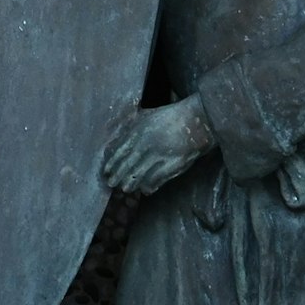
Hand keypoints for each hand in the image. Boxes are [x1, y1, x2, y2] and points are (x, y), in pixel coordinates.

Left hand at [99, 98, 216, 196]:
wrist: (198, 120)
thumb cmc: (171, 117)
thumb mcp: (148, 115)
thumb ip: (132, 127)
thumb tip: (117, 140)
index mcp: (139, 131)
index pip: (119, 152)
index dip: (111, 165)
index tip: (106, 172)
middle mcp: (147, 144)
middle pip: (126, 167)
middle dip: (117, 178)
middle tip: (112, 184)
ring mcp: (160, 156)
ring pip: (139, 176)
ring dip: (130, 184)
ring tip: (126, 188)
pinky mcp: (173, 165)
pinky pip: (155, 180)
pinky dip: (148, 186)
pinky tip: (145, 189)